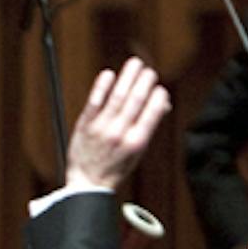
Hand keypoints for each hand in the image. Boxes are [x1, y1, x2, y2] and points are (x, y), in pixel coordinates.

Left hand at [63, 57, 171, 195]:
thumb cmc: (115, 167)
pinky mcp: (85, 126)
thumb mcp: (138, 152)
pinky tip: (109, 74)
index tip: (160, 88)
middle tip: (149, 71)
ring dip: (127, 77)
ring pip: (117, 97)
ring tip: (135, 64)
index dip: (158, 96)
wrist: (87, 184)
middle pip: (136, 100)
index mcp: (137, 142)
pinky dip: (102, 87)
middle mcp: (119, 134)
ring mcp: (101, 128)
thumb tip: (162, 104)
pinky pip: (94, 102)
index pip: (152, 112)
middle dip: (144, 82)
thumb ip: (149, 127)